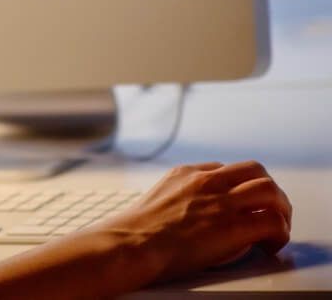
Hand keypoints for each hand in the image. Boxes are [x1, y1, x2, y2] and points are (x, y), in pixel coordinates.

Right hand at [100, 160, 291, 283]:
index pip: (226, 169)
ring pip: (270, 189)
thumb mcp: (156, 199)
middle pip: (255, 170)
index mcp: (185, 173)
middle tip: (270, 210)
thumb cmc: (138, 231)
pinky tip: (269, 246)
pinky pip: (272, 221)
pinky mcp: (232, 226)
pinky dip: (280, 233)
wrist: (134, 243)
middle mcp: (206, 181)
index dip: (240, 187)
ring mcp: (221, 201)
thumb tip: (193, 213)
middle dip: (269, 189)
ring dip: (280, 208)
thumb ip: (179, 197)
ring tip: (277, 228)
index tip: (241, 203)